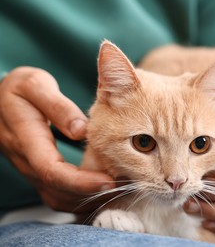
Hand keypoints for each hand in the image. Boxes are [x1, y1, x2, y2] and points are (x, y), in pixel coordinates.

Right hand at [0, 67, 113, 212]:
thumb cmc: (21, 89)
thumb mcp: (36, 85)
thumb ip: (57, 106)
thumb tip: (81, 130)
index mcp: (26, 139)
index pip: (51, 171)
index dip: (80, 181)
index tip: (109, 181)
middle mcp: (27, 161)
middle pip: (57, 190)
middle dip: (90, 194)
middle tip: (122, 187)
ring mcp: (31, 170)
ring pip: (57, 198)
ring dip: (86, 199)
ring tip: (116, 190)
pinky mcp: (38, 172)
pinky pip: (57, 195)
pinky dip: (79, 198)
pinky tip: (100, 191)